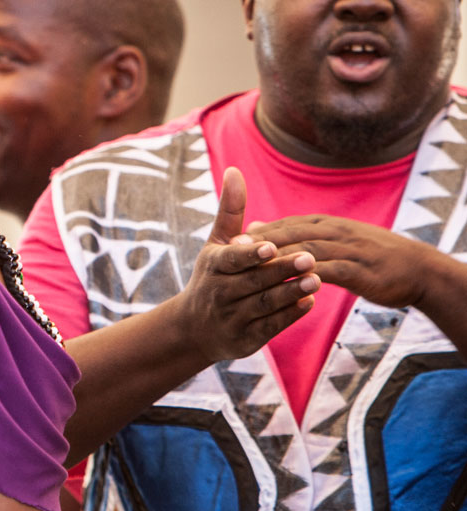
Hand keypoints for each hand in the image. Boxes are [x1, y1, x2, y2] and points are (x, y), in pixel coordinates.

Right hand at [174, 167, 319, 361]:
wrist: (194, 328)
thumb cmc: (212, 276)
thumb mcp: (216, 244)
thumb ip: (230, 210)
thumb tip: (235, 171)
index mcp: (213, 268)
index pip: (231, 260)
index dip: (249, 255)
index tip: (269, 247)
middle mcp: (219, 294)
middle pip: (254, 282)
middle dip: (280, 271)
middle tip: (309, 259)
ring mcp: (231, 319)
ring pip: (265, 304)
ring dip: (290, 293)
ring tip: (316, 280)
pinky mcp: (245, 340)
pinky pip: (270, 327)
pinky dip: (289, 315)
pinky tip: (309, 302)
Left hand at [247, 214, 431, 308]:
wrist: (418, 269)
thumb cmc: (370, 257)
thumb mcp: (333, 240)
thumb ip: (298, 236)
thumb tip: (260, 231)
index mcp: (326, 224)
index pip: (286, 225)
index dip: (259, 232)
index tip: (231, 240)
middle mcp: (334, 232)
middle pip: (291, 234)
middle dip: (261, 241)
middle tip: (232, 251)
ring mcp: (347, 249)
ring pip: (307, 251)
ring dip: (279, 257)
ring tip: (253, 267)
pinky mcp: (359, 270)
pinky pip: (330, 271)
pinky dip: (309, 276)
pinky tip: (290, 286)